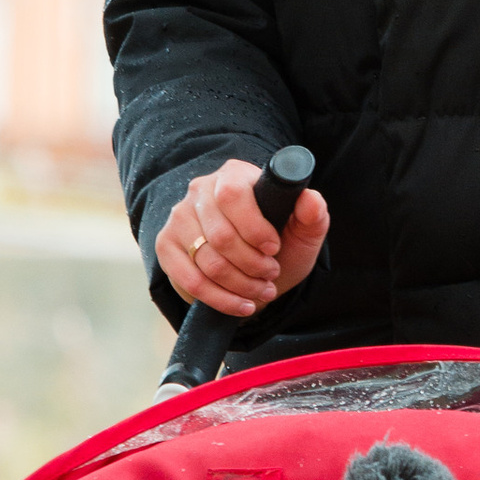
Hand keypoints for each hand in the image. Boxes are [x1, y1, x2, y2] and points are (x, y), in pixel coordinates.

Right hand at [157, 156, 330, 320]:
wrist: (253, 271)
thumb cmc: (279, 246)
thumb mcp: (303, 233)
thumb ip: (313, 216)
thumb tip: (310, 199)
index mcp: (235, 175)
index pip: (234, 194)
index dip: (255, 228)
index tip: (274, 249)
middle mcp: (201, 190)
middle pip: (221, 235)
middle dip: (252, 264)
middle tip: (270, 274)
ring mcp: (180, 217)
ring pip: (207, 261)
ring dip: (240, 284)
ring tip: (261, 290)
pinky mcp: (166, 244)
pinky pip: (190, 280)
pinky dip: (221, 299)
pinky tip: (242, 304)